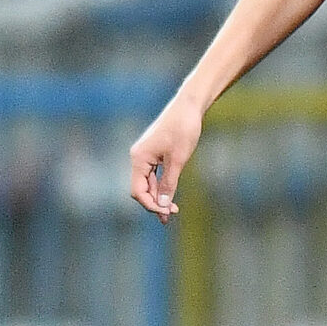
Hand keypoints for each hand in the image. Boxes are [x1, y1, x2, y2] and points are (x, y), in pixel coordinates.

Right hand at [127, 97, 206, 219]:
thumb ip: (169, 183)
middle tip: (170, 217)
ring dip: (159, 197)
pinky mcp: (154, 153)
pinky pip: (154, 175)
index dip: (151, 205)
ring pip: (148, 183)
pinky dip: (162, 187)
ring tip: (172, 212)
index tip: (167, 214)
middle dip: (154, 203)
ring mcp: (145, 155)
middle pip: (141, 189)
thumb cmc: (183, 130)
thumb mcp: (178, 159)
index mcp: (139, 159)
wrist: (188, 108)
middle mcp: (138, 158)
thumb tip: (163, 205)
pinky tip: (170, 197)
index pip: (138, 190)